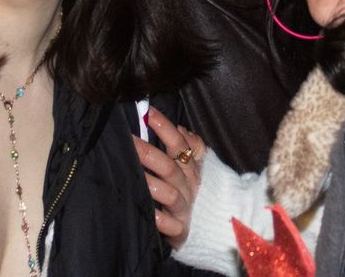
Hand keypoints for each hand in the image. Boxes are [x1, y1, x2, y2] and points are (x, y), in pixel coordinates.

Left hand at [134, 105, 206, 248]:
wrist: (215, 229)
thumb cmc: (195, 193)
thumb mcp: (197, 168)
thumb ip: (191, 146)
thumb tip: (180, 127)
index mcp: (193, 169)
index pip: (181, 144)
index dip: (165, 127)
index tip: (147, 113)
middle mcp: (190, 186)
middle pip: (170, 167)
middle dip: (148, 153)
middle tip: (128, 142)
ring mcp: (186, 209)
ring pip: (170, 194)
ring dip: (152, 184)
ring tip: (134, 175)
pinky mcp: (181, 231)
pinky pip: (171, 226)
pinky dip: (161, 220)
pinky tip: (149, 214)